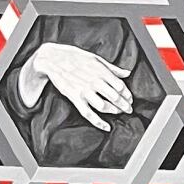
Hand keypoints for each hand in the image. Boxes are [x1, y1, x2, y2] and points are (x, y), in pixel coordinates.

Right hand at [18, 42, 132, 131]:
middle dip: (125, 105)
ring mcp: (85, 91)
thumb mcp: (96, 59)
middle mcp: (95, 82)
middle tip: (129, 109)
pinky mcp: (75, 98)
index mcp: (101, 71)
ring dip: (114, 111)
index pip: (120, 86)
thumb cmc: (75, 57)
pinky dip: (99, 122)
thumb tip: (127, 73)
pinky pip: (89, 114)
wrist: (53, 60)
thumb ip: (113, 68)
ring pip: (104, 106)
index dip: (128, 95)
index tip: (130, 99)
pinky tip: (106, 126)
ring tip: (119, 112)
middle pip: (115, 97)